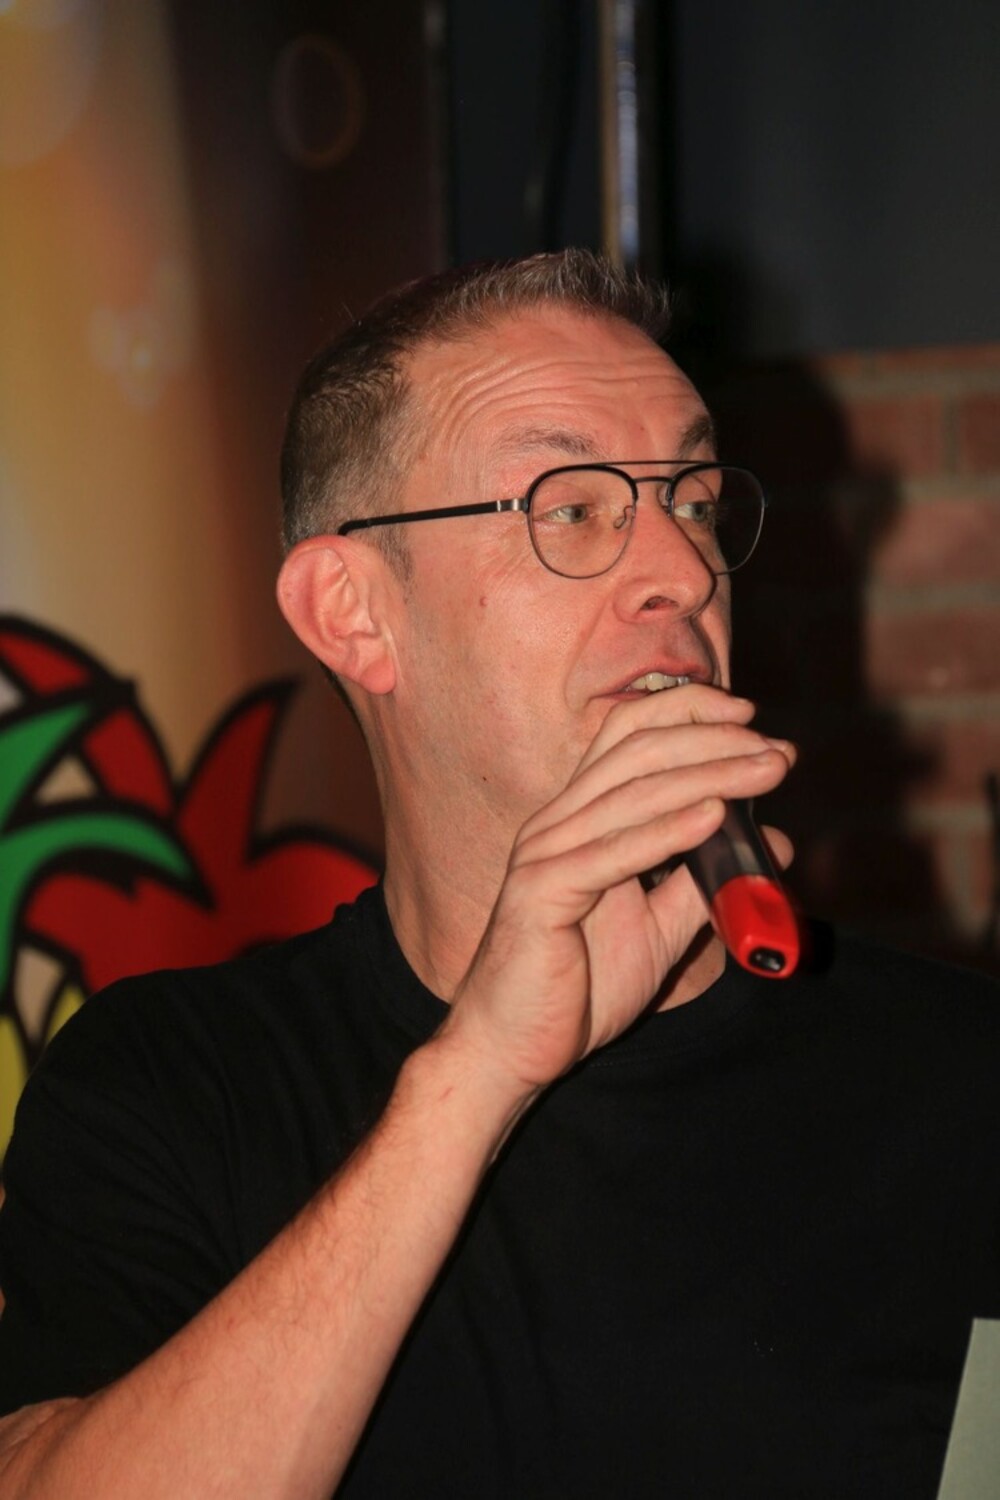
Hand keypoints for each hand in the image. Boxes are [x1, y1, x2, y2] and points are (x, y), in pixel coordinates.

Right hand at [439, 687, 795, 1104]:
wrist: (510, 1048)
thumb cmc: (576, 987)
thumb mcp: (657, 928)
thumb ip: (706, 883)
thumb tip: (770, 843)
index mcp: (578, 817)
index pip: (628, 734)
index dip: (688, 713)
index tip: (752, 720)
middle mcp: (558, 822)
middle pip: (639, 752)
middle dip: (716, 742)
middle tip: (780, 752)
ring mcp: (544, 853)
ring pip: (634, 795)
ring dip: (709, 776)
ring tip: (767, 770)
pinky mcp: (541, 894)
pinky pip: (612, 855)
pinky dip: (667, 832)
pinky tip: (714, 818)